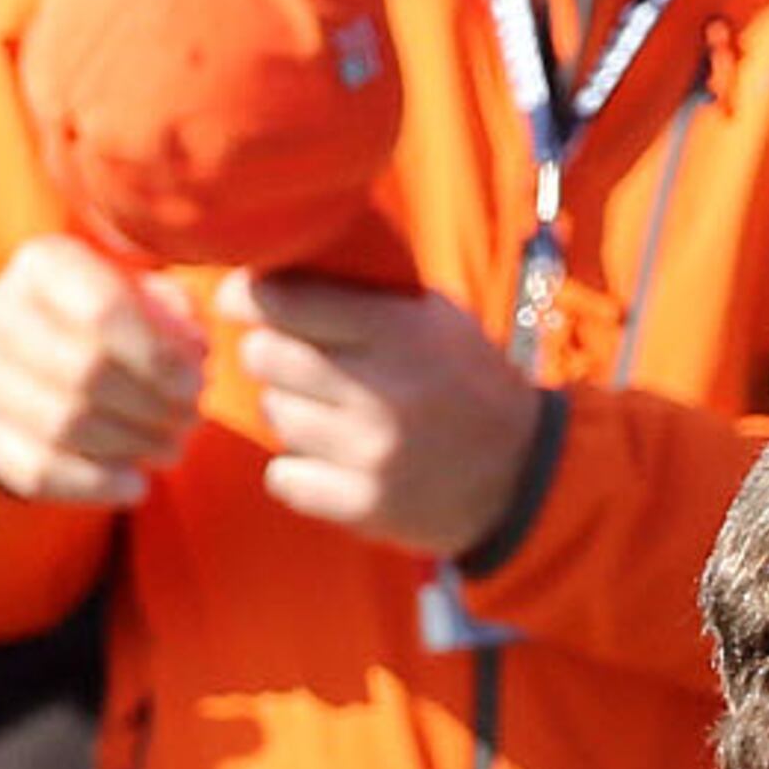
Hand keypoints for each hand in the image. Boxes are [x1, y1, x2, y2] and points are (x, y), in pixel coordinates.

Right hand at [0, 234, 203, 508]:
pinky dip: (98, 485)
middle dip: (153, 407)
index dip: (160, 358)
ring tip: (169, 449)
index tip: (195, 386)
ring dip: (133, 445)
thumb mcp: (149, 305)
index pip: (103, 310)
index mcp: (43, 265)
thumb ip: (178, 315)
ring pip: (64, 423)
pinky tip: (137, 484)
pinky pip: (39, 469)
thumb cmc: (114, 332)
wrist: (35, 368)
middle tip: (189, 422)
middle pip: (86, 371)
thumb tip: (193, 349)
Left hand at [215, 270, 540, 558]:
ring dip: (291, 414)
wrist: (525, 477)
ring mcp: (373, 454)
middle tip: (298, 365)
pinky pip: (283, 477)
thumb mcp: (435, 319)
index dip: (249, 297)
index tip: (242, 301)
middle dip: (272, 355)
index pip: (284, 301)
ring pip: (275, 415)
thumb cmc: (467, 384)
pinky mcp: (366, 505)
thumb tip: (273, 263)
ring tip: (334, 419)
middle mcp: (384, 392)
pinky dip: (298, 471)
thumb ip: (363, 293)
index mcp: (402, 332)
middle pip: (266, 357)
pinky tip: (333, 464)